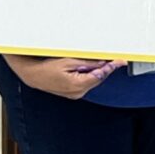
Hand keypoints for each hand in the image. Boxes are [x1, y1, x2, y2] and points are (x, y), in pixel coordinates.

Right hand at [5, 54, 122, 99]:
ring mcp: (76, 94)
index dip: (111, 67)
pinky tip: (87, 68)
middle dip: (105, 68)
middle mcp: (78, 92)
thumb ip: (87, 63)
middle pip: (98, 79)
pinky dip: (90, 76)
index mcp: (77, 85)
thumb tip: (102, 62)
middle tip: (112, 59)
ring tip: (95, 62)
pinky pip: (86, 83)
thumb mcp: (69, 61)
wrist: (34, 75)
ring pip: (93, 81)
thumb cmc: (48, 67)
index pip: (100, 75)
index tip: (120, 62)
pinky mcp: (74, 93)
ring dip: (97, 71)